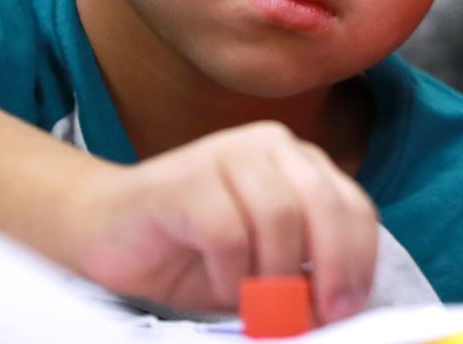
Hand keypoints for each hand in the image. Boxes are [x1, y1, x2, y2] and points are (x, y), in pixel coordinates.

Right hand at [64, 122, 377, 323]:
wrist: (103, 229)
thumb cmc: (191, 251)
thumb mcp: (262, 261)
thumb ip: (302, 268)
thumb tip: (340, 303)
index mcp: (300, 162)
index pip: (353, 205)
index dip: (359, 259)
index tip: (350, 306)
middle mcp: (272, 146)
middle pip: (324, 205)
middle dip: (331, 267)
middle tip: (317, 315)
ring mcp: (229, 153)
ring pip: (280, 217)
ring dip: (274, 275)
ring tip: (258, 305)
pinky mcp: (188, 177)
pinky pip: (229, 233)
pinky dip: (233, 274)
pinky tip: (224, 288)